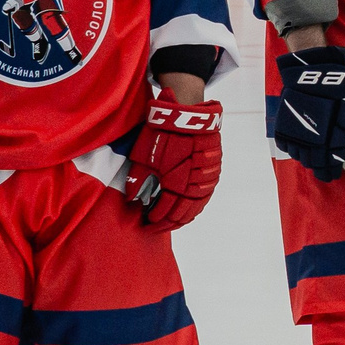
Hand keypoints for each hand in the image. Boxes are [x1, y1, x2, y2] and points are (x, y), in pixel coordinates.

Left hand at [125, 95, 223, 229]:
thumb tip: (131, 199)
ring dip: (180, 219)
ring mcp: (206, 182)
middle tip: (154, 228)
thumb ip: (138, 180)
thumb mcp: (144, 156)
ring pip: (194, 210)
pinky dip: (193, 209)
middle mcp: (193, 187)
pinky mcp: (213, 175)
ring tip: (169, 224)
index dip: (154, 221)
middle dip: (165, 225)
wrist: (189, 115)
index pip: (164, 212)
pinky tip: (186, 212)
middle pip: (180, 216)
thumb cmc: (162, 133)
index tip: (145, 224)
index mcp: (174, 184)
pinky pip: (203, 200)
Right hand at [272, 46, 344, 182]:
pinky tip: (299, 145)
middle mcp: (312, 138)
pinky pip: (285, 144)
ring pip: (298, 155)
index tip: (333, 173)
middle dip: (319, 166)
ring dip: (306, 157)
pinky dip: (292, 147)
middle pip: (313, 162)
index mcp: (332, 136)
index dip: (331, 171)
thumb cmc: (340, 88)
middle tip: (323, 167)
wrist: (314, 69)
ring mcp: (296, 131)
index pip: (330, 163)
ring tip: (312, 154)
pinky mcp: (283, 124)